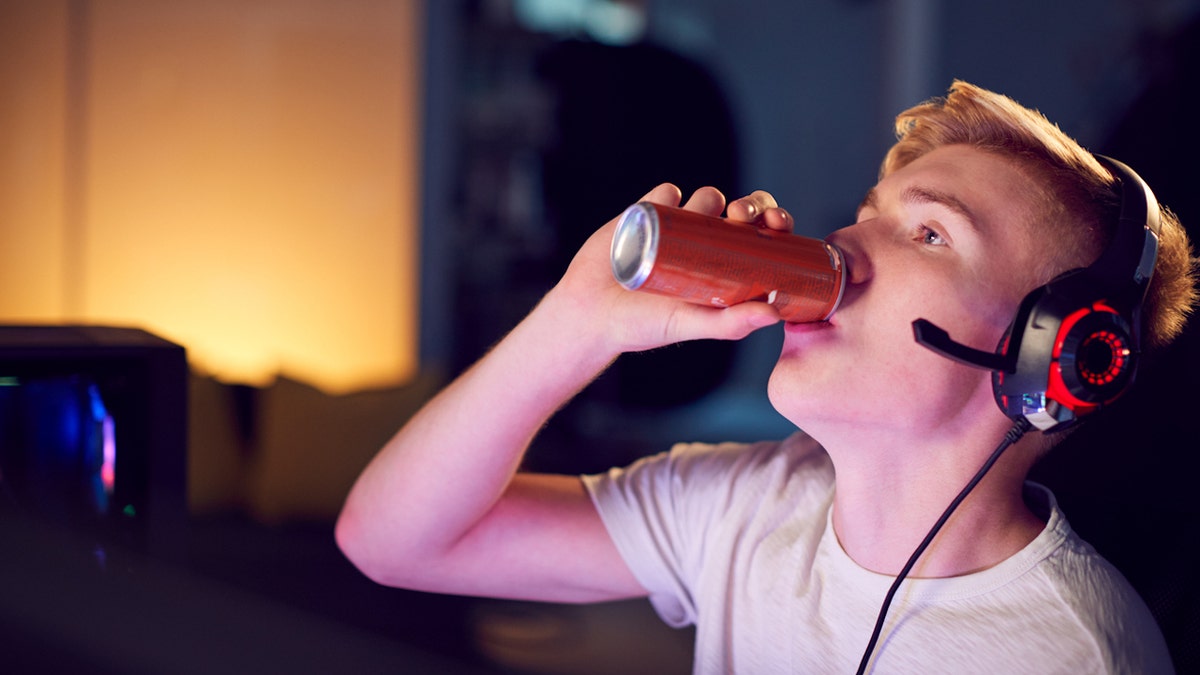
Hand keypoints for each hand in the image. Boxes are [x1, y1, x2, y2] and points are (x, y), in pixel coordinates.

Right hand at [548, 185, 791, 354]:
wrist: (588, 313)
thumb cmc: (641, 327)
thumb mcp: (688, 325)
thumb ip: (728, 324)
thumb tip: (774, 315)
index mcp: (727, 270)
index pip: (764, 239)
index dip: (775, 225)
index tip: (774, 225)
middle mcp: (707, 245)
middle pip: (742, 212)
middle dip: (749, 206)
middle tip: (739, 217)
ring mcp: (678, 227)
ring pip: (707, 198)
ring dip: (711, 198)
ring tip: (702, 215)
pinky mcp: (646, 213)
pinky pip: (667, 192)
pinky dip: (671, 193)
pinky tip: (669, 204)